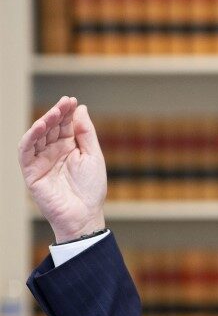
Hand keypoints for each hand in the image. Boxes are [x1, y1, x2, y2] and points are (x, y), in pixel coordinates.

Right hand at [18, 96, 106, 242]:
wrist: (84, 215)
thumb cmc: (91, 188)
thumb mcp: (93, 156)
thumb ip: (86, 133)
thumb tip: (80, 108)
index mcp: (69, 148)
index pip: (65, 125)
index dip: (67, 112)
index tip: (72, 100)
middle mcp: (54, 152)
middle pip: (51, 128)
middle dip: (57, 114)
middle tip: (64, 103)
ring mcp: (41, 161)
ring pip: (38, 136)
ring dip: (44, 122)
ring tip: (54, 113)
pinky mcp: (31, 172)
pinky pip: (26, 151)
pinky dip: (31, 138)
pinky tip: (40, 127)